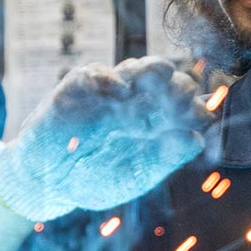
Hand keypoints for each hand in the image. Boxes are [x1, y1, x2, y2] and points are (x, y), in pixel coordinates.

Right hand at [0, 57, 213, 221]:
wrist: (48, 181)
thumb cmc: (92, 180)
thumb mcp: (133, 176)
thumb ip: (164, 159)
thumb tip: (197, 141)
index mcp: (156, 124)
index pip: (185, 106)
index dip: (196, 107)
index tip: (202, 115)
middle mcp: (137, 103)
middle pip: (167, 82)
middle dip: (178, 86)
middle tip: (182, 96)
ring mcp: (109, 92)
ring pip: (136, 69)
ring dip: (151, 69)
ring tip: (161, 74)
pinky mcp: (79, 86)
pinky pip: (95, 74)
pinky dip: (108, 78)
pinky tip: (120, 90)